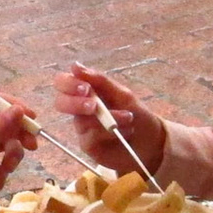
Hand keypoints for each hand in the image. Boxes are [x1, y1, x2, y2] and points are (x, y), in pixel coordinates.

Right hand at [51, 63, 165, 177]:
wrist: (152, 142)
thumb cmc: (136, 114)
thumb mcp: (122, 94)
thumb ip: (99, 80)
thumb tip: (75, 65)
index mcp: (85, 92)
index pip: (63, 83)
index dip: (68, 83)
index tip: (85, 88)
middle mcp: (80, 110)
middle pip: (60, 102)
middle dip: (75, 103)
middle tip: (94, 106)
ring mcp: (83, 128)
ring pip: (81, 120)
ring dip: (108, 117)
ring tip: (129, 118)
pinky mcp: (88, 146)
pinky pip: (91, 136)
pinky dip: (110, 132)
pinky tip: (127, 131)